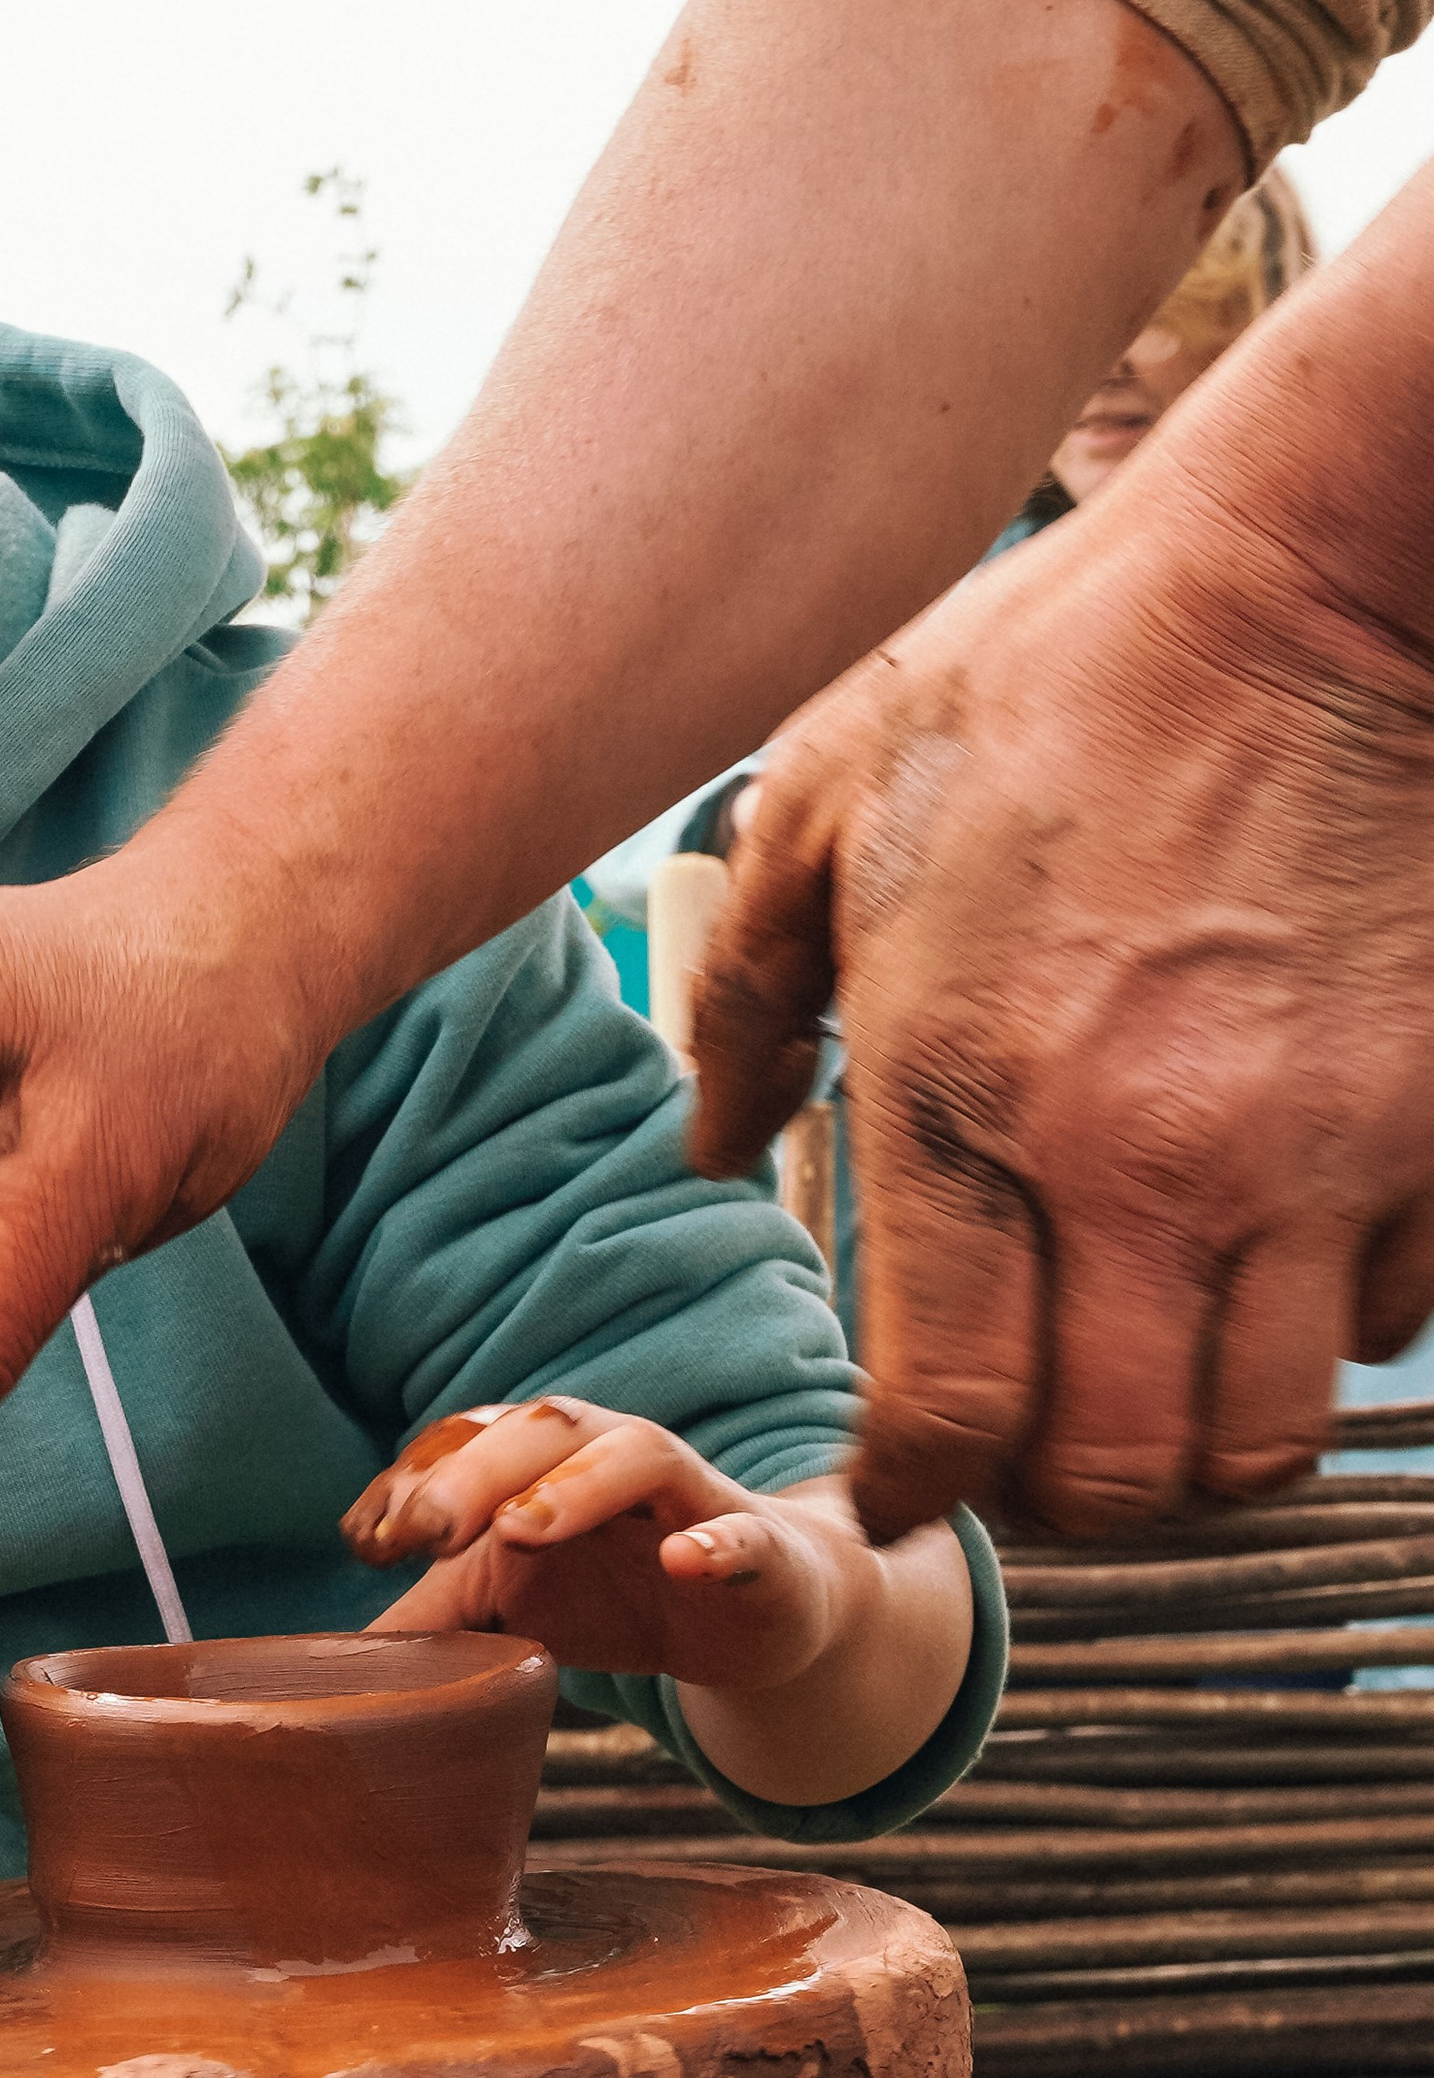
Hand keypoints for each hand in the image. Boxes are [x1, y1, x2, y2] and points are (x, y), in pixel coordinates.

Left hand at [345, 1399, 863, 1694]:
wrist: (756, 1617)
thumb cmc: (620, 1595)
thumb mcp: (519, 1609)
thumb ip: (437, 1618)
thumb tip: (336, 1657)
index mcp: (542, 1466)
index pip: (469, 1443)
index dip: (413, 1481)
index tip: (364, 1541)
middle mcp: (609, 1460)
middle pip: (540, 1429)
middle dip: (475, 1470)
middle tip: (422, 1531)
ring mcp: (687, 1500)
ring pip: (635, 1455)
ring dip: (575, 1485)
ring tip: (521, 1529)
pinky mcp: (755, 1550)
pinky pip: (740, 1534)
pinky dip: (713, 1542)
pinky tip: (683, 1559)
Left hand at [688, 223, 1433, 1543]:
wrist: (1321, 580)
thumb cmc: (1054, 674)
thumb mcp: (825, 800)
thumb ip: (741, 997)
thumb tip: (711, 1150)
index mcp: (959, 1093)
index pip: (942, 1412)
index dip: (909, 1486)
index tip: (897, 1480)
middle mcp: (1138, 1164)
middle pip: (1108, 1476)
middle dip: (1049, 1496)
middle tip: (1025, 1442)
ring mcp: (1306, 1161)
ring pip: (1258, 1443)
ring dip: (1193, 1447)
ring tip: (1147, 1381)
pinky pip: (1384, 1331)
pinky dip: (1320, 1339)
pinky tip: (1267, 1263)